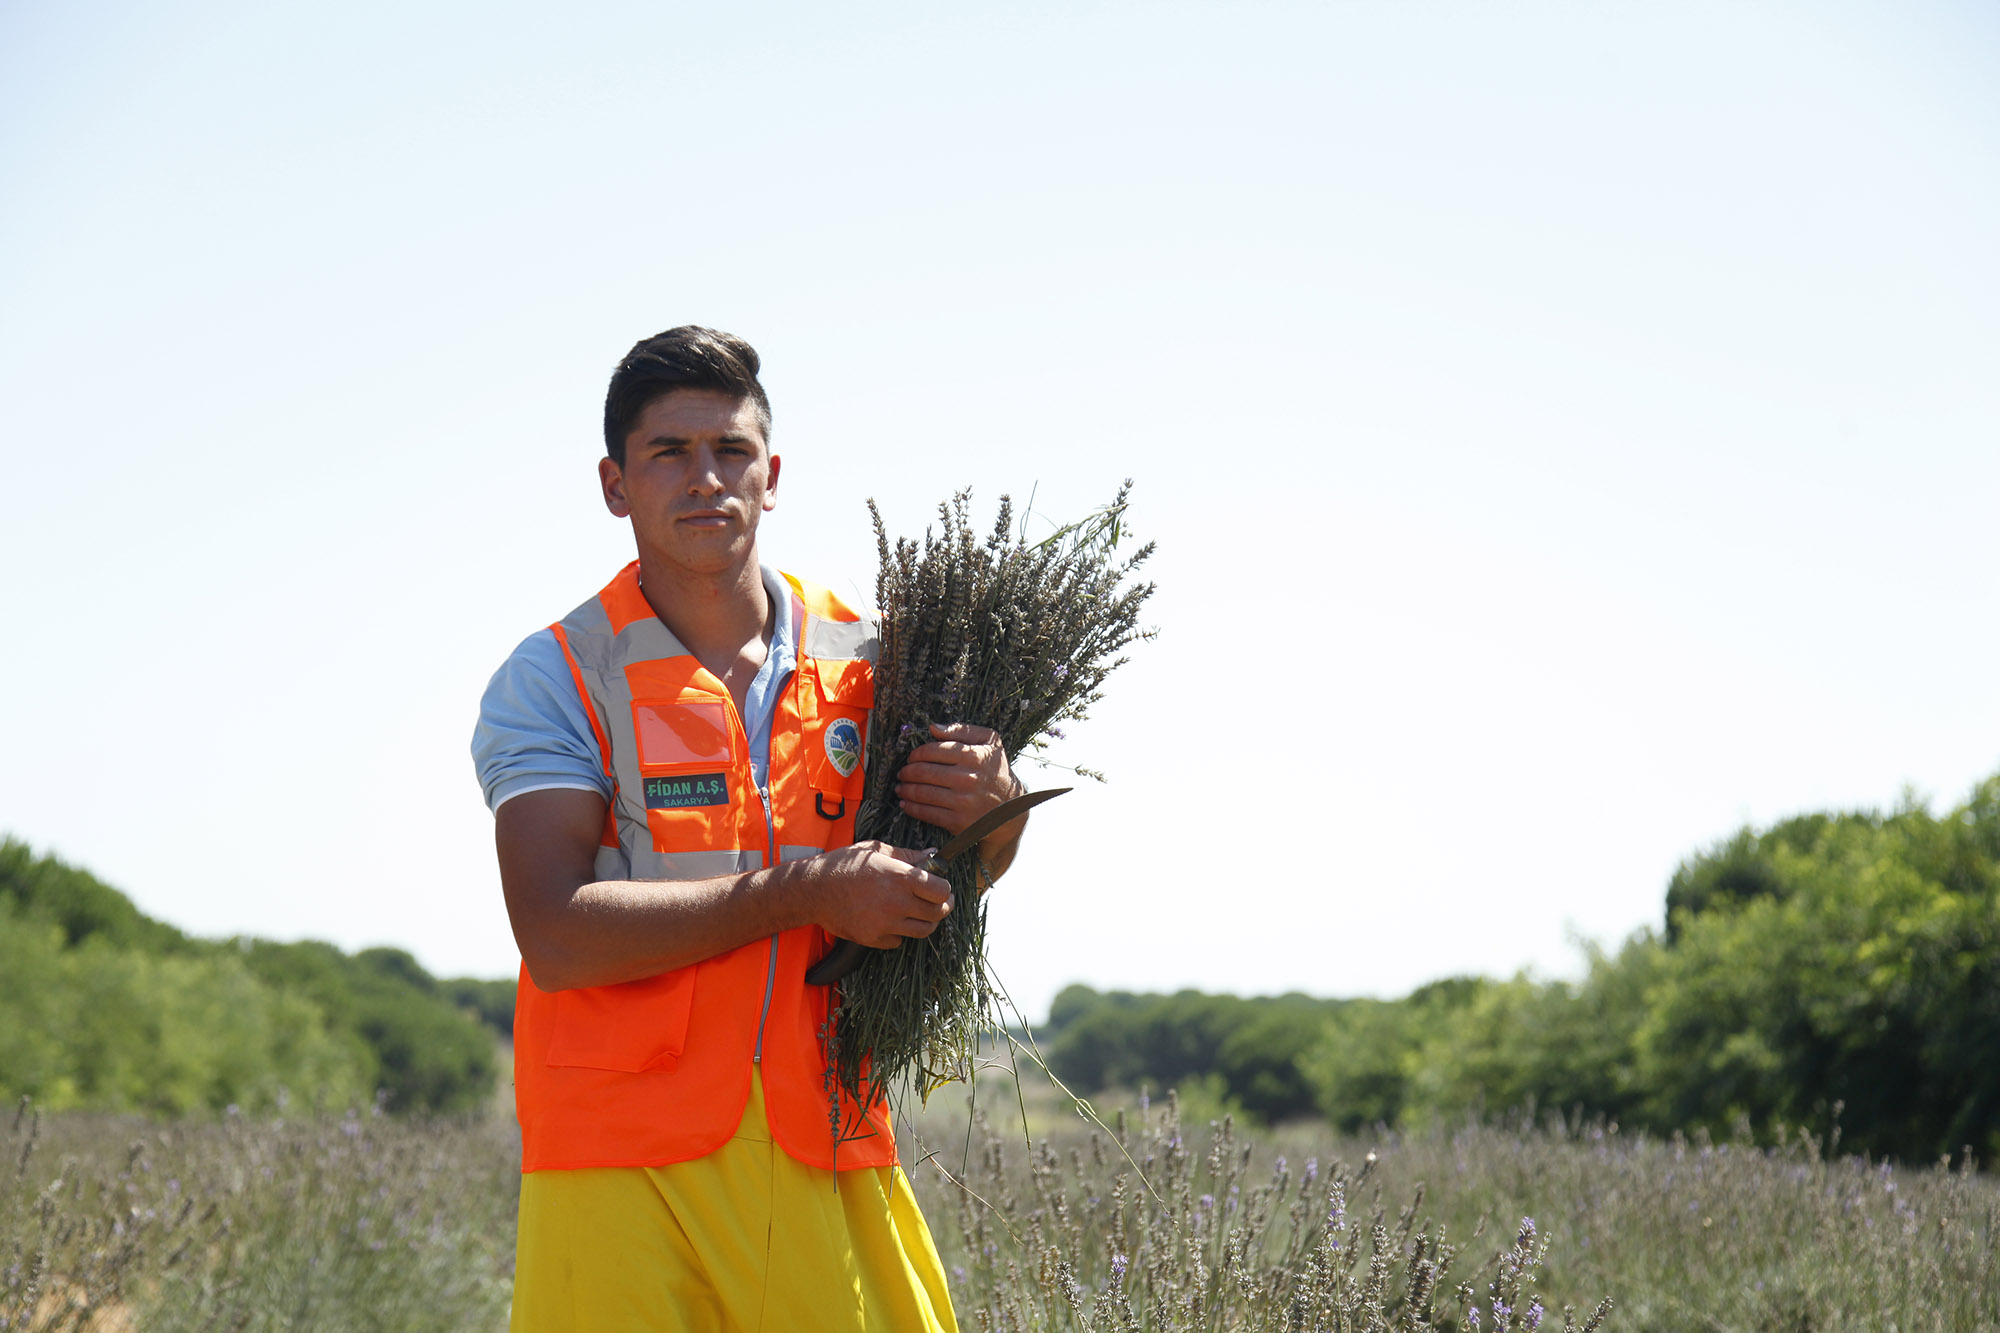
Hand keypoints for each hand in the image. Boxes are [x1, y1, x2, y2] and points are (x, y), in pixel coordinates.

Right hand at [812, 840, 952, 948]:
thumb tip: (932, 855)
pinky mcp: (874, 938)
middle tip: (939, 903)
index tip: (941, 888)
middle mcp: (897, 902)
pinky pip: (898, 941)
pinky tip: (890, 921)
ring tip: (918, 913)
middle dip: (942, 907)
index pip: (942, 891)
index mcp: (901, 877)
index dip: (945, 890)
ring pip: (923, 931)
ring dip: (925, 922)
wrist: (814, 890)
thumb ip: (908, 854)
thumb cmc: (844, 865)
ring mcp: (886, 923)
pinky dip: (898, 934)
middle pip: (938, 913)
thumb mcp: (876, 850)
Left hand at [897, 723, 1025, 850]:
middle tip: (902, 773)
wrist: (1012, 810)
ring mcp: (962, 801)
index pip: (932, 750)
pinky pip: (927, 813)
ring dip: (905, 789)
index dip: (916, 754)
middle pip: (923, 772)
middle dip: (907, 772)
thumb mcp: (990, 742)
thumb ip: (962, 730)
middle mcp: (967, 778)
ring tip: (900, 787)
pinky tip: (906, 803)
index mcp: (974, 756)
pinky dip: (911, 808)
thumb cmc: (996, 771)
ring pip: (922, 793)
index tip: (911, 757)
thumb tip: (932, 727)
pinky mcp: (958, 821)